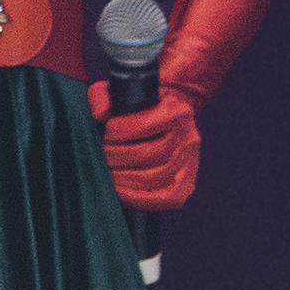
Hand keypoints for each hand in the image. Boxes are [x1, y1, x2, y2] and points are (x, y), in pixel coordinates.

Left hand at [90, 78, 203, 209]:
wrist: (164, 116)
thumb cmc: (139, 107)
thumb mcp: (119, 91)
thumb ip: (103, 96)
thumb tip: (100, 114)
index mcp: (177, 111)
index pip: (144, 125)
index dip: (118, 132)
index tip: (106, 132)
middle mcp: (188, 136)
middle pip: (149, 154)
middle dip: (117, 157)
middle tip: (104, 155)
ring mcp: (189, 162)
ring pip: (155, 177)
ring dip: (124, 178)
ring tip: (109, 171)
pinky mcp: (185, 183)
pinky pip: (165, 198)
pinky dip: (140, 198)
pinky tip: (121, 191)